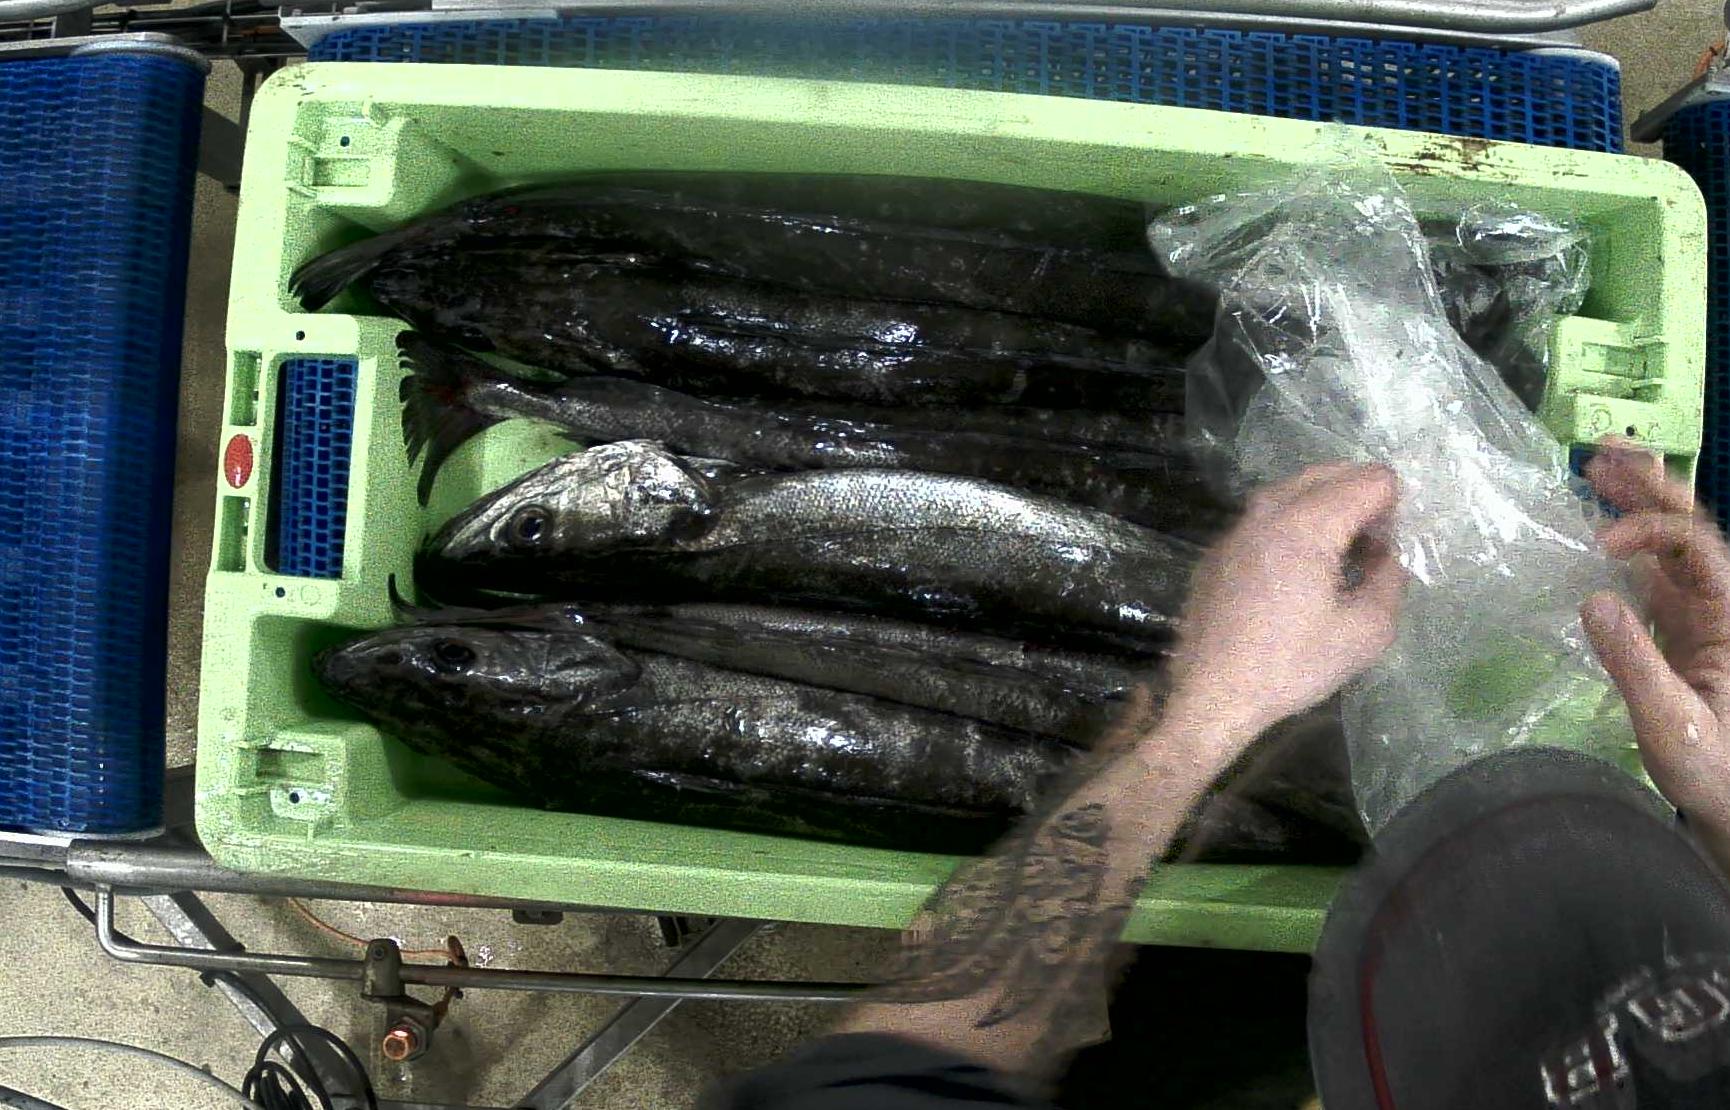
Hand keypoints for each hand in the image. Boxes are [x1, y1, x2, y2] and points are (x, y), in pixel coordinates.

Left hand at [1164, 462, 1405, 749]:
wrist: (1212, 694)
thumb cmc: (1291, 666)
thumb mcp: (1366, 632)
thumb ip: (1391, 579)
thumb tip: (1386, 554)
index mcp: (1305, 525)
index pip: (1371, 479)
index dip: (1393, 511)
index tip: (1382, 554)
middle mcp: (1266, 512)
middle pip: (1331, 473)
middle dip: (1362, 501)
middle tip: (1367, 553)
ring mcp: (1236, 528)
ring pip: (1295, 490)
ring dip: (1327, 510)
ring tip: (1338, 561)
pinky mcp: (1218, 549)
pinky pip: (1266, 516)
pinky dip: (1292, 526)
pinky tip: (1296, 576)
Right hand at [1581, 446, 1729, 855]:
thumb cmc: (1711, 770)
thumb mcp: (1672, 723)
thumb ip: (1634, 661)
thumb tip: (1592, 597)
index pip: (1696, 547)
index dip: (1649, 531)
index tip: (1597, 549)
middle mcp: (1718, 605)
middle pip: (1692, 527)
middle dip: (1652, 486)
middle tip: (1602, 453)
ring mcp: (1698, 615)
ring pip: (1672, 543)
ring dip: (1638, 503)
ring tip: (1596, 468)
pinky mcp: (1677, 631)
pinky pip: (1653, 572)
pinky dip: (1625, 542)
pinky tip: (1595, 526)